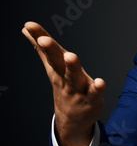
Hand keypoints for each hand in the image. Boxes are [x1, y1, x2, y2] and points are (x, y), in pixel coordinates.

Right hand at [22, 22, 105, 145]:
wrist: (72, 121)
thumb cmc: (65, 89)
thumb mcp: (53, 68)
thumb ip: (42, 49)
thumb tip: (27, 31)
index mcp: (57, 68)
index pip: (47, 51)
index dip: (39, 37)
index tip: (29, 25)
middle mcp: (65, 78)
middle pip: (57, 63)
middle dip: (51, 50)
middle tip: (44, 39)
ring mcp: (78, 89)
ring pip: (74, 77)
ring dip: (72, 67)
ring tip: (70, 55)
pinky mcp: (92, 99)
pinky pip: (94, 93)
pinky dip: (97, 88)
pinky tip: (100, 82)